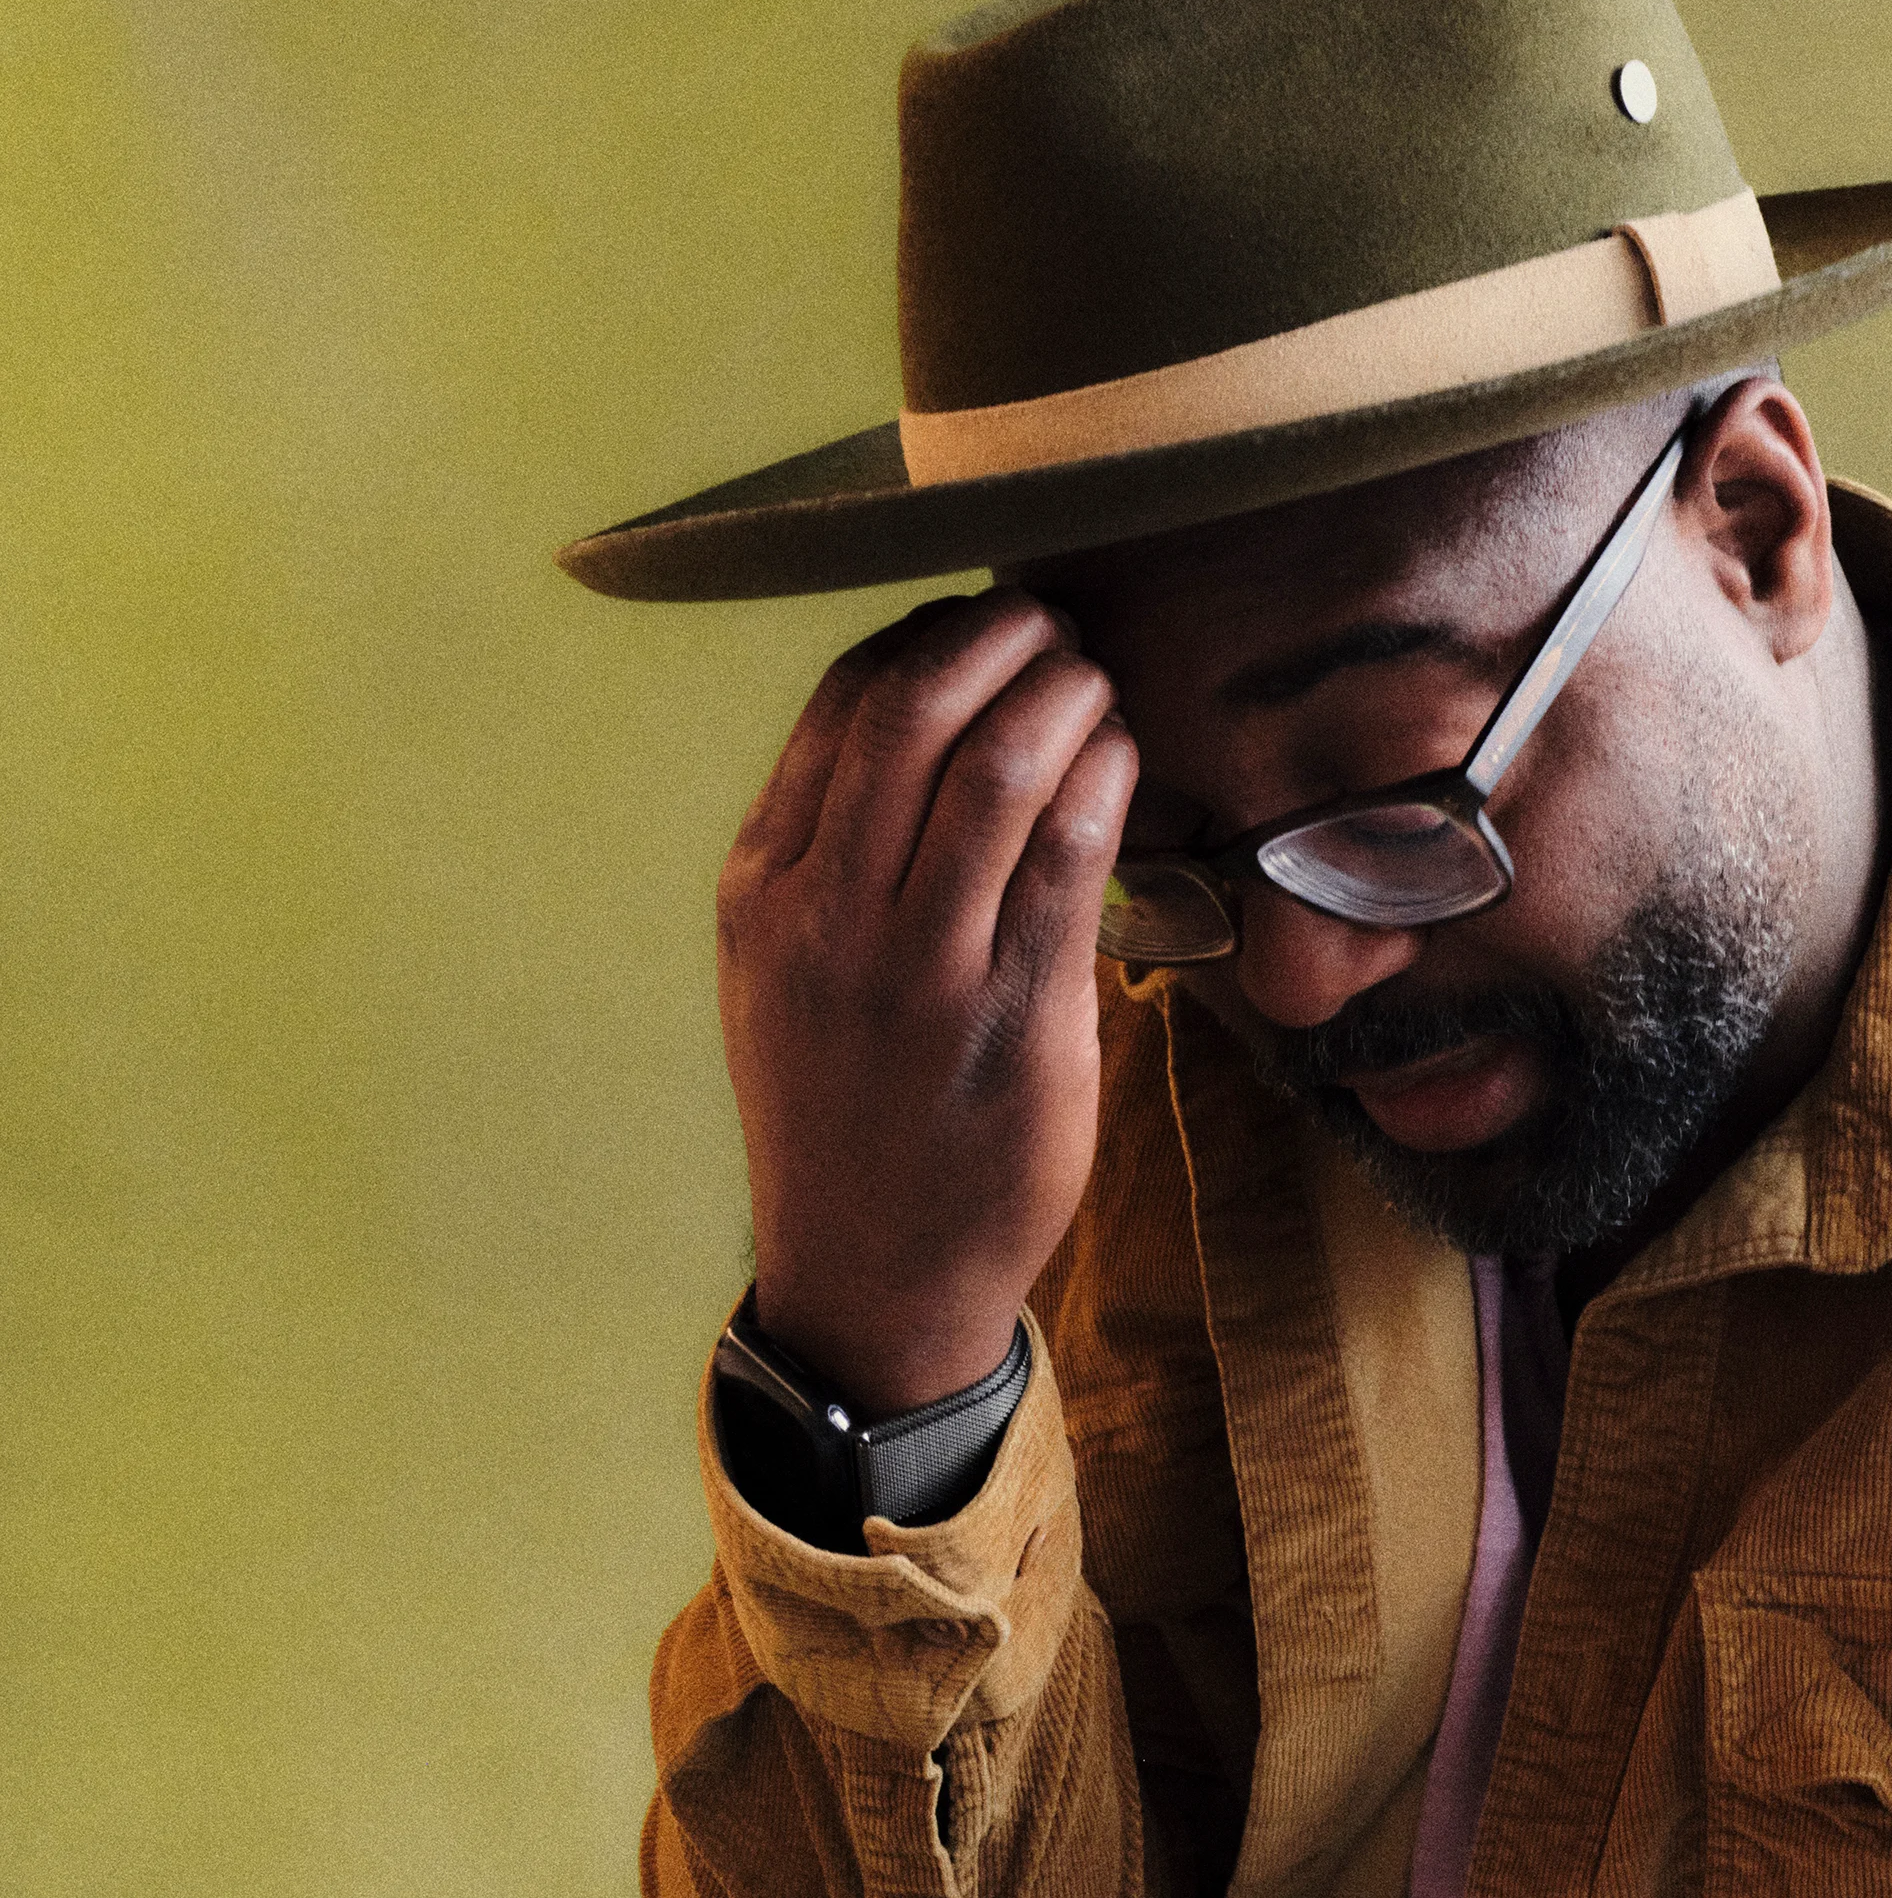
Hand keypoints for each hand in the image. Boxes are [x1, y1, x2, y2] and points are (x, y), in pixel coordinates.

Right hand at [717, 594, 1138, 1413]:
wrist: (869, 1275)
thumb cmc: (846, 1109)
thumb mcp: (784, 972)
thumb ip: (833, 853)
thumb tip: (931, 717)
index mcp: (763, 890)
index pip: (841, 706)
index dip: (927, 635)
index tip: (982, 622)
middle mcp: (828, 918)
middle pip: (916, 711)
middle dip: (1001, 640)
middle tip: (1056, 626)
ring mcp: (920, 970)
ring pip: (996, 769)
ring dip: (1064, 696)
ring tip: (1096, 682)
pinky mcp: (1014, 1018)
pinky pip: (1067, 857)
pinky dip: (1103, 780)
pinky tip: (1122, 759)